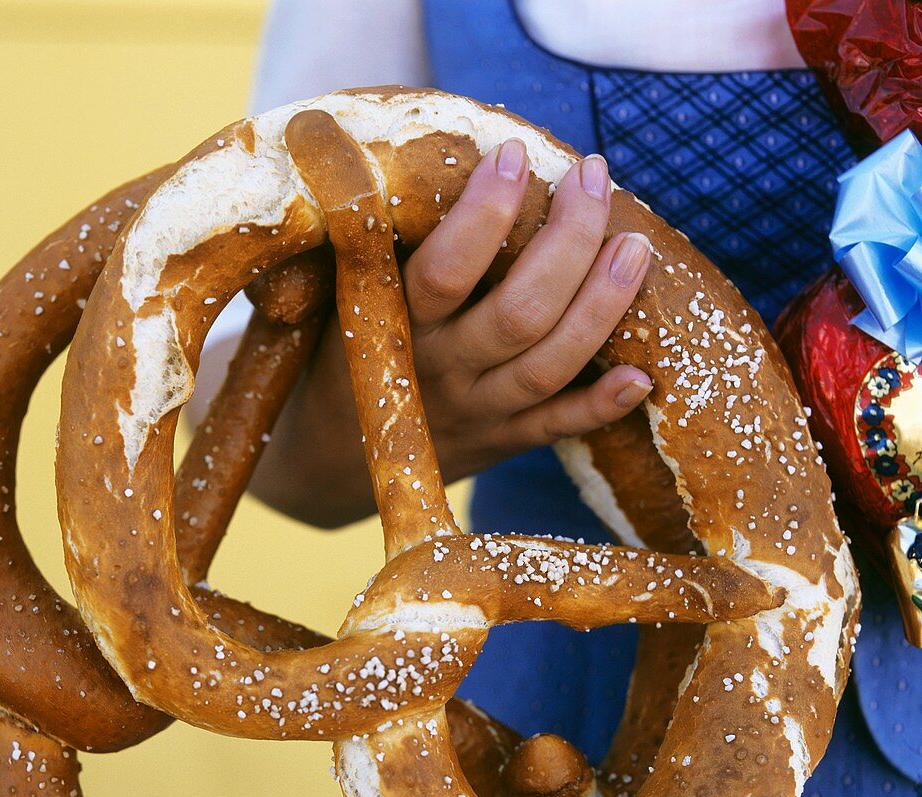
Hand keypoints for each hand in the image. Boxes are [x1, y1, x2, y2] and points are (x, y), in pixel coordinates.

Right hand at [247, 140, 653, 526]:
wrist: (331, 463)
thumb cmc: (347, 355)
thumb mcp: (346, 301)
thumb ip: (379, 250)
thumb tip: (421, 153)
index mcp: (394, 329)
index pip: (444, 272)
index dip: (484, 214)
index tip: (514, 154)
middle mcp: (440, 373)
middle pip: (518, 314)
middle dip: (567, 243)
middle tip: (592, 179)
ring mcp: (476, 414)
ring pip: (547, 365)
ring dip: (600, 307)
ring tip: (634, 247)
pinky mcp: (502, 444)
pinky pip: (556, 429)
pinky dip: (601, 407)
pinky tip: (644, 376)